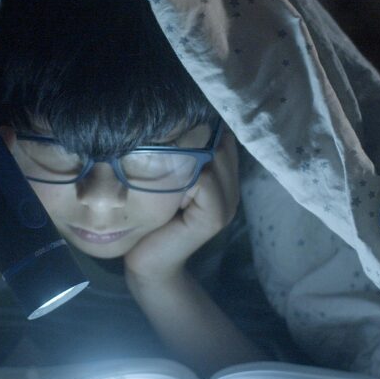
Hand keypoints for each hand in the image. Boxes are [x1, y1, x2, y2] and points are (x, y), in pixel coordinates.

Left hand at [124, 126, 238, 283]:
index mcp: (224, 179)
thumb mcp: (166, 181)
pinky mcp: (214, 218)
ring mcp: (228, 204)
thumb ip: (179, 158)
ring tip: (163, 158)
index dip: (203, 124)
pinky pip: (205, 181)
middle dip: (196, 136)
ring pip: (214, 158)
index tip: (177, 115)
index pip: (224, 137)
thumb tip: (173, 117)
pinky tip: (165, 181)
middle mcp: (232, 189)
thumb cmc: (151, 218)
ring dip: (188, 155)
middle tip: (163, 134)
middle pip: (221, 143)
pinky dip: (185, 175)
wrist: (147, 263)